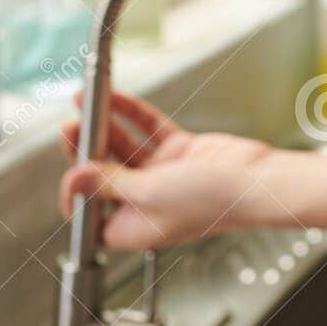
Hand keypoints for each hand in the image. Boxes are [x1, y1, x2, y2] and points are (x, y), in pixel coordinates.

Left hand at [59, 91, 274, 250]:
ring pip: (124, 148)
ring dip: (105, 127)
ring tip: (84, 105)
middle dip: (85, 151)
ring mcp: (163, 176)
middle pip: (104, 175)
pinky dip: (131, 115)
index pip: (91, 214)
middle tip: (70, 128)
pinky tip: (116, 99)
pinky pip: (148, 131)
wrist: (256, 181)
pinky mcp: (179, 153)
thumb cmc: (212, 201)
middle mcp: (146, 202)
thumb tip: (75, 178)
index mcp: (135, 226)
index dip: (76, 194)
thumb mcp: (148, 193)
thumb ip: (108, 183)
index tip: (70, 172)